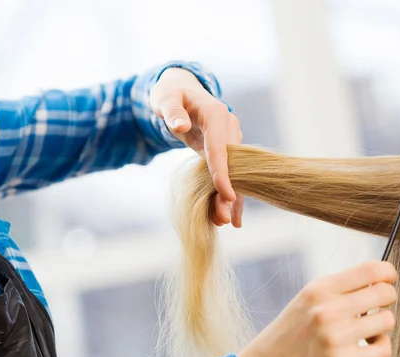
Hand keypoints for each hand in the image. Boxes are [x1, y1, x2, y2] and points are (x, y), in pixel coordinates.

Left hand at [150, 67, 243, 227]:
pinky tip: (230, 216)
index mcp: (215, 114)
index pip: (220, 147)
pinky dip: (226, 192)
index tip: (226, 194)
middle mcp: (229, 126)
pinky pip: (228, 172)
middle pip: (231, 165)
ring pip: (233, 172)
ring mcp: (230, 138)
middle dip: (228, 193)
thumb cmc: (170, 95)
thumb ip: (171, 111)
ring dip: (229, 198)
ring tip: (224, 222)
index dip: (223, 172)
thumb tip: (181, 127)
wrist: (181, 91)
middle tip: (223, 219)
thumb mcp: (165, 98)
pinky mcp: (226, 149)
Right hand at [237, 261, 397, 356]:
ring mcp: (336, 338)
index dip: (388, 273)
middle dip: (386, 299)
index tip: (388, 279)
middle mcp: (327, 310)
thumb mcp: (308, 298)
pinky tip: (364, 346)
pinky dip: (379, 347)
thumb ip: (340, 287)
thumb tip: (381, 279)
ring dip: (381, 325)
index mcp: (319, 288)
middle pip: (385, 293)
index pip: (371, 270)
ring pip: (387, 320)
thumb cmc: (293, 330)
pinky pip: (383, 349)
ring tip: (364, 329)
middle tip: (375, 307)